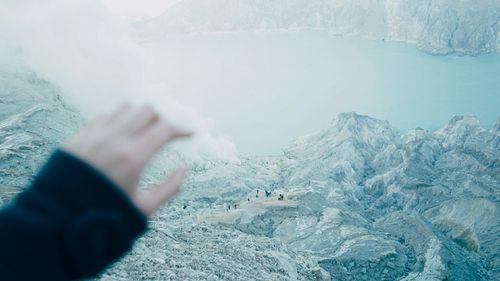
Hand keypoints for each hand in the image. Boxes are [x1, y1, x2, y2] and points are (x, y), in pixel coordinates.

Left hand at [63, 105, 192, 215]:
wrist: (58, 219)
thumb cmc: (104, 217)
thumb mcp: (143, 209)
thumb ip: (169, 188)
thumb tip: (185, 169)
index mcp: (133, 157)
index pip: (166, 129)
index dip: (183, 129)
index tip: (191, 134)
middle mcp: (114, 139)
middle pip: (147, 110)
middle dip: (163, 118)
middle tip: (169, 132)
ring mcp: (95, 134)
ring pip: (126, 107)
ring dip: (140, 115)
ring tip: (146, 130)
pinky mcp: (80, 136)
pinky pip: (105, 115)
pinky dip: (119, 118)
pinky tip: (122, 133)